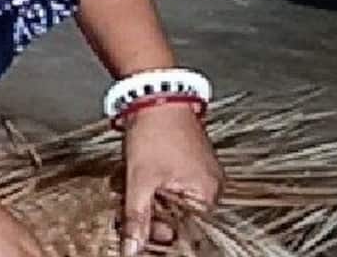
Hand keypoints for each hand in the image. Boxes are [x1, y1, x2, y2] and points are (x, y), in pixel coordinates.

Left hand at [120, 105, 222, 255]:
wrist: (153, 94)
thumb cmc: (154, 131)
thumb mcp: (140, 181)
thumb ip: (136, 219)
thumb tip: (131, 251)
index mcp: (206, 194)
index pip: (184, 233)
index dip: (158, 235)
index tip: (138, 234)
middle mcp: (210, 187)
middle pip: (177, 220)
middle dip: (148, 216)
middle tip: (126, 210)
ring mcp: (200, 175)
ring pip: (170, 204)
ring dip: (147, 201)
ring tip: (129, 187)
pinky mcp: (188, 164)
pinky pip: (171, 187)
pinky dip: (153, 187)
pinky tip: (138, 177)